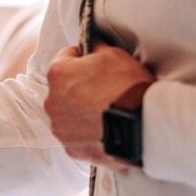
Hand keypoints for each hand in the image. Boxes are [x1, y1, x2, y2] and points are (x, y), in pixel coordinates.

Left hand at [45, 43, 154, 169]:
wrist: (143, 125)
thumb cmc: (129, 87)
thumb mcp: (115, 54)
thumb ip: (96, 48)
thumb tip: (92, 46)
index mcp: (57, 75)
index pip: (65, 58)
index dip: (81, 58)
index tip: (93, 63)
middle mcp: (52, 102)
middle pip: (64, 89)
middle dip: (80, 88)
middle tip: (105, 90)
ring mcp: (61, 128)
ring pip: (68, 115)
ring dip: (81, 112)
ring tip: (106, 112)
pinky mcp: (72, 149)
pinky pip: (77, 137)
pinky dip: (88, 133)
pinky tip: (106, 129)